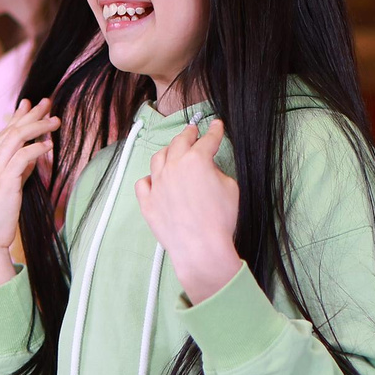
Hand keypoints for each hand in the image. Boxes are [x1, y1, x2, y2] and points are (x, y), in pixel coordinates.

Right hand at [0, 100, 56, 289]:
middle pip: (10, 129)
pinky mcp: (3, 180)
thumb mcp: (7, 186)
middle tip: (47, 103)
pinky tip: (50, 145)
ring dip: (38, 126)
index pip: (2, 131)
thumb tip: (35, 152)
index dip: (18, 116)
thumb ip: (18, 168)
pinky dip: (38, 148)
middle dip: (30, 114)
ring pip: (16, 137)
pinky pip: (23, 156)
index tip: (30, 104)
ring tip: (55, 121)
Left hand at [135, 119, 240, 303]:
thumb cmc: (220, 220)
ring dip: (168, 151)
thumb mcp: (231, 188)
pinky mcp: (148, 202)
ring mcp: (157, 184)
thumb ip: (217, 171)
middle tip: (193, 131)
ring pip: (158, 158)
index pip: (207, 140)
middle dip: (188, 134)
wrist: (201, 249)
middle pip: (179, 142)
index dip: (214, 131)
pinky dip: (150, 177)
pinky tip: (155, 179)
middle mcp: (173, 167)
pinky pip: (143, 183)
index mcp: (196, 160)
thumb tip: (207, 169)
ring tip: (173, 151)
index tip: (216, 125)